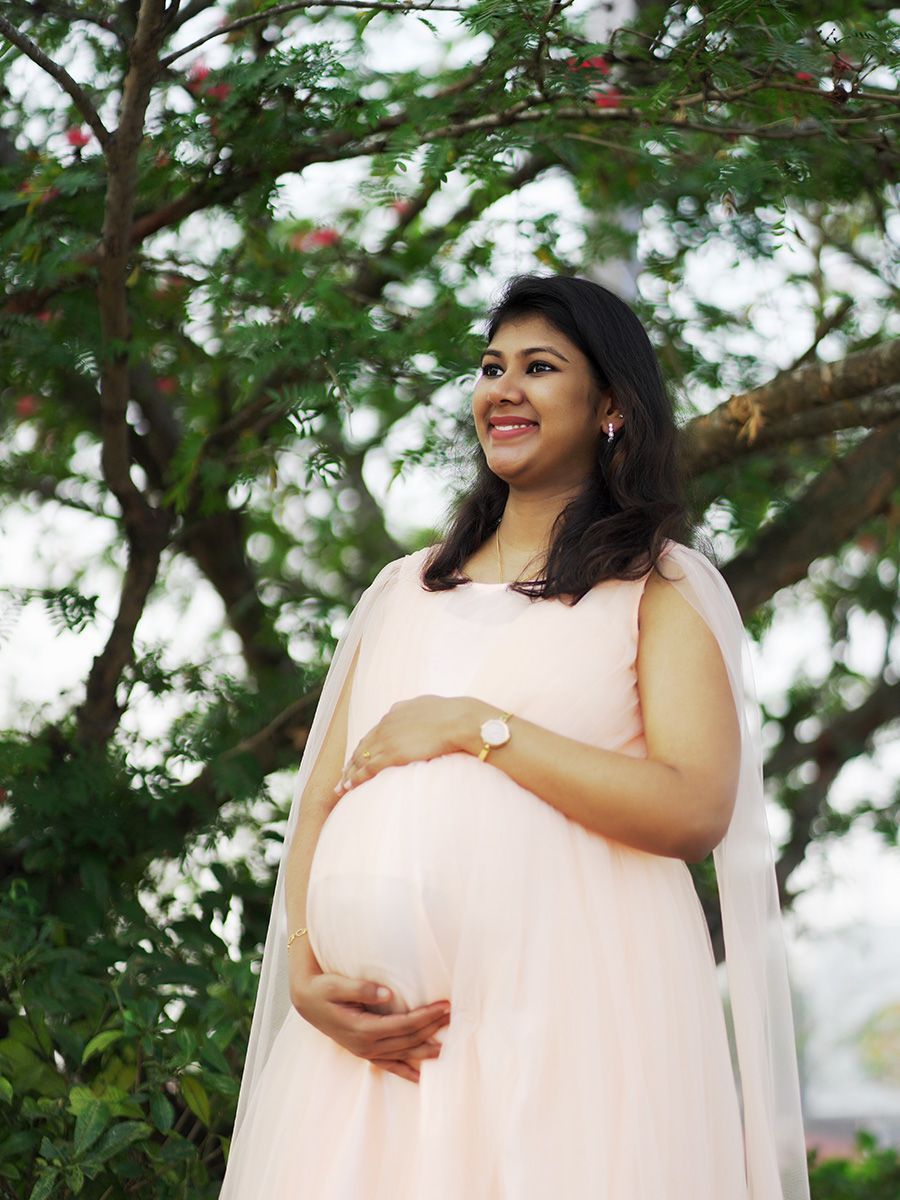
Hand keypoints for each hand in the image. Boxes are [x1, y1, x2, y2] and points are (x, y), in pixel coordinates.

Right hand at [291, 972, 450, 1083]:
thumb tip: (387, 994)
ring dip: (425, 1050)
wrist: (306, 1000)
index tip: (444, 1006)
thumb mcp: (336, 984)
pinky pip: (389, 1065)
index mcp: (361, 1029)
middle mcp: (366, 1045)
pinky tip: (421, 1077)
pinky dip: (406, 1071)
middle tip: (454, 1016)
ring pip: (402, 1054)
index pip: (403, 1025)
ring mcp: (365, 1051)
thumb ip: (360, 989)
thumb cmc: (322, 989)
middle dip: (432, 1029)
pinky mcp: (365, 1051)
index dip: (426, 1016)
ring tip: (448, 1047)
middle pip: (407, 1040)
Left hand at [335, 694, 476, 795]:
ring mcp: (387, 740)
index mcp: (396, 713)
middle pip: (363, 746)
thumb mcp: (431, 706)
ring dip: (349, 773)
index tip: (358, 756)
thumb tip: (420, 714)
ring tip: (341, 786)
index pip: (375, 733)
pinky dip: (356, 778)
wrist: (459, 721)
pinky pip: (367, 768)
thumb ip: (420, 711)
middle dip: (351, 761)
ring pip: (361, 759)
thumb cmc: (454, 715)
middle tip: (343, 773)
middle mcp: (387, 725)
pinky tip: (349, 786)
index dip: (365, 746)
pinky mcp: (391, 754)